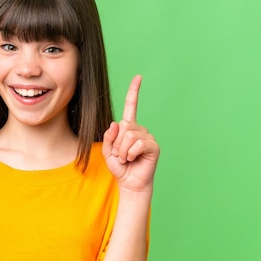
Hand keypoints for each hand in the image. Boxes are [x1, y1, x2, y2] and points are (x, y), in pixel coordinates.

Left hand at [102, 75, 159, 191]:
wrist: (129, 183)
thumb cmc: (120, 167)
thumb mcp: (107, 151)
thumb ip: (108, 137)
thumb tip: (116, 123)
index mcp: (129, 128)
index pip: (131, 106)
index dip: (134, 92)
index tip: (138, 77)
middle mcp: (140, 129)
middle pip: (124, 125)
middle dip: (116, 143)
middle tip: (120, 155)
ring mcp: (148, 137)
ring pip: (129, 135)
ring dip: (122, 150)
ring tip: (126, 159)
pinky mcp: (153, 146)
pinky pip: (138, 143)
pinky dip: (130, 153)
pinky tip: (132, 159)